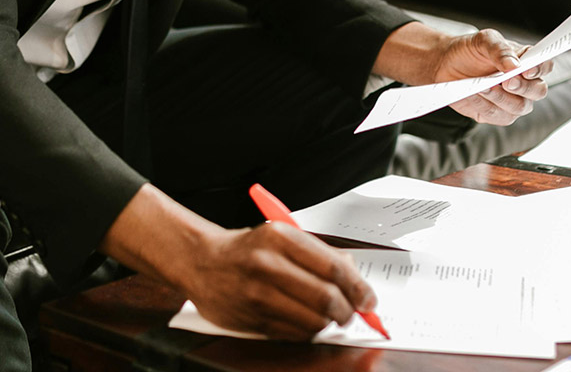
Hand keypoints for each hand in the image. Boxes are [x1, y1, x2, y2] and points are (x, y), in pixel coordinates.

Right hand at [185, 223, 376, 339]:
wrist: (202, 262)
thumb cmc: (248, 249)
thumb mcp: (282, 237)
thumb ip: (319, 252)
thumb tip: (355, 274)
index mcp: (280, 237)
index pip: (333, 267)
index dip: (358, 287)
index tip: (369, 299)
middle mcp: (268, 264)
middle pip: (325, 297)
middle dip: (347, 310)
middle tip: (352, 313)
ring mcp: (257, 294)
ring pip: (312, 320)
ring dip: (328, 323)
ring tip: (327, 316)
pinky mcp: (251, 318)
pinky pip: (294, 333)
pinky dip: (308, 331)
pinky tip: (305, 321)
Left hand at [372, 22, 552, 126]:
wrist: (445, 64)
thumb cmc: (469, 50)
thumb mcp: (483, 40)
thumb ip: (500, 50)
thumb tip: (515, 65)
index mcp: (526, 60)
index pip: (545, 65)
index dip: (541, 69)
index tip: (527, 70)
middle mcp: (524, 83)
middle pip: (538, 91)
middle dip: (522, 87)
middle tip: (505, 81)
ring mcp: (512, 100)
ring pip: (518, 107)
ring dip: (500, 98)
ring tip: (482, 86)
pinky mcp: (496, 114)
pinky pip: (498, 116)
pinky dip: (484, 106)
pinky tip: (473, 95)